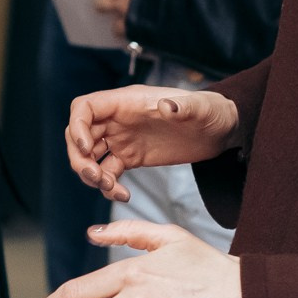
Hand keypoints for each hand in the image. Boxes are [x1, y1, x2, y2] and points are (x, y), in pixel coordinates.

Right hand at [66, 84, 238, 202]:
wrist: (220, 130)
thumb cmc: (209, 111)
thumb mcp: (199, 108)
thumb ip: (183, 107)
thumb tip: (167, 106)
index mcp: (127, 102)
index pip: (85, 107)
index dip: (77, 127)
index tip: (87, 148)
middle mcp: (119, 119)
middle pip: (80, 135)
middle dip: (80, 158)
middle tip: (96, 177)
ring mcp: (122, 139)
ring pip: (90, 156)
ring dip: (92, 175)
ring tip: (112, 188)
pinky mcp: (131, 158)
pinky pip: (108, 172)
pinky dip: (109, 186)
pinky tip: (124, 195)